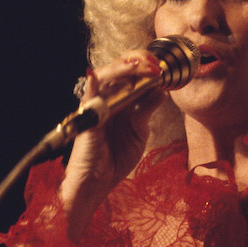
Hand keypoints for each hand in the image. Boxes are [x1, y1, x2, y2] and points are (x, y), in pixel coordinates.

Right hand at [59, 49, 163, 238]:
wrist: (97, 182)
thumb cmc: (116, 159)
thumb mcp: (139, 132)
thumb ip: (146, 111)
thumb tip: (161, 90)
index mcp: (121, 102)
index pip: (131, 76)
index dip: (145, 68)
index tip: (161, 66)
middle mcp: (107, 100)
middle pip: (119, 72)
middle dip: (136, 64)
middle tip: (154, 64)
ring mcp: (95, 106)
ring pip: (105, 79)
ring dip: (122, 70)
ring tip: (138, 65)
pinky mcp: (86, 118)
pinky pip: (86, 97)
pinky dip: (91, 85)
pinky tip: (94, 74)